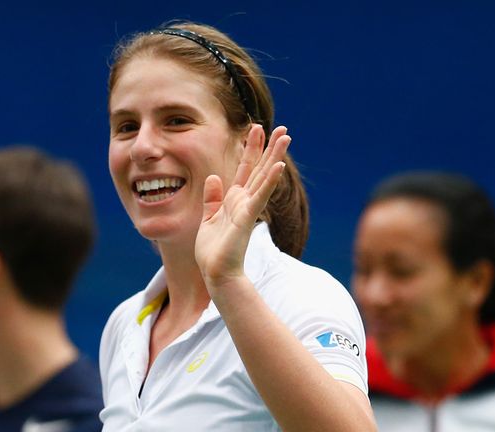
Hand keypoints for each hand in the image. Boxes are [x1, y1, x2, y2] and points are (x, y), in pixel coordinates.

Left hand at [195, 124, 290, 295]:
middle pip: (259, 168)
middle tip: (283, 128)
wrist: (216, 272)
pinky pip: (258, 197)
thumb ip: (212, 198)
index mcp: (234, 199)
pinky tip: (277, 167)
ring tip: (286, 138)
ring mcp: (247, 208)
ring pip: (263, 177)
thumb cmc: (213, 250)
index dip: (251, 148)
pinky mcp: (246, 218)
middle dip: (269, 147)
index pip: (246, 168)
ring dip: (275, 157)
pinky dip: (268, 182)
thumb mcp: (208, 218)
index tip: (257, 128)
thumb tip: (214, 177)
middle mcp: (244, 200)